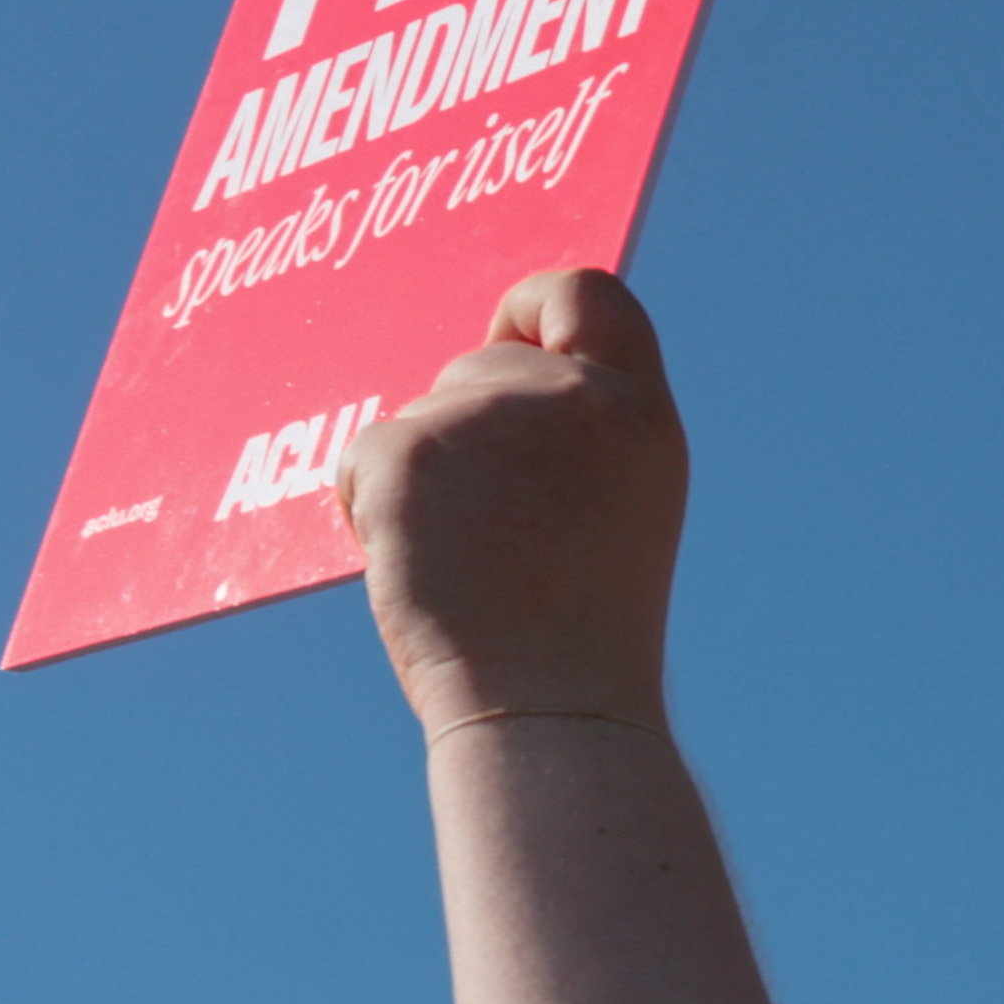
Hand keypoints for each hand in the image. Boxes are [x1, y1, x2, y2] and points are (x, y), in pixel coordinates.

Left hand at [342, 267, 687, 737]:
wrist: (548, 708)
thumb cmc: (578, 636)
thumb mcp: (615, 510)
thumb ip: (573, 433)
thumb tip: (476, 382)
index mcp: (639, 417)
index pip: (589, 296)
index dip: (537, 306)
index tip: (511, 339)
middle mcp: (574, 399)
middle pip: (480, 370)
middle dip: (464, 438)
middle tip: (492, 536)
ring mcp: (490, 417)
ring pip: (418, 420)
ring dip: (421, 485)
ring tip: (470, 566)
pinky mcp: (411, 449)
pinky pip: (364, 460)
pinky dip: (376, 514)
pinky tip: (424, 569)